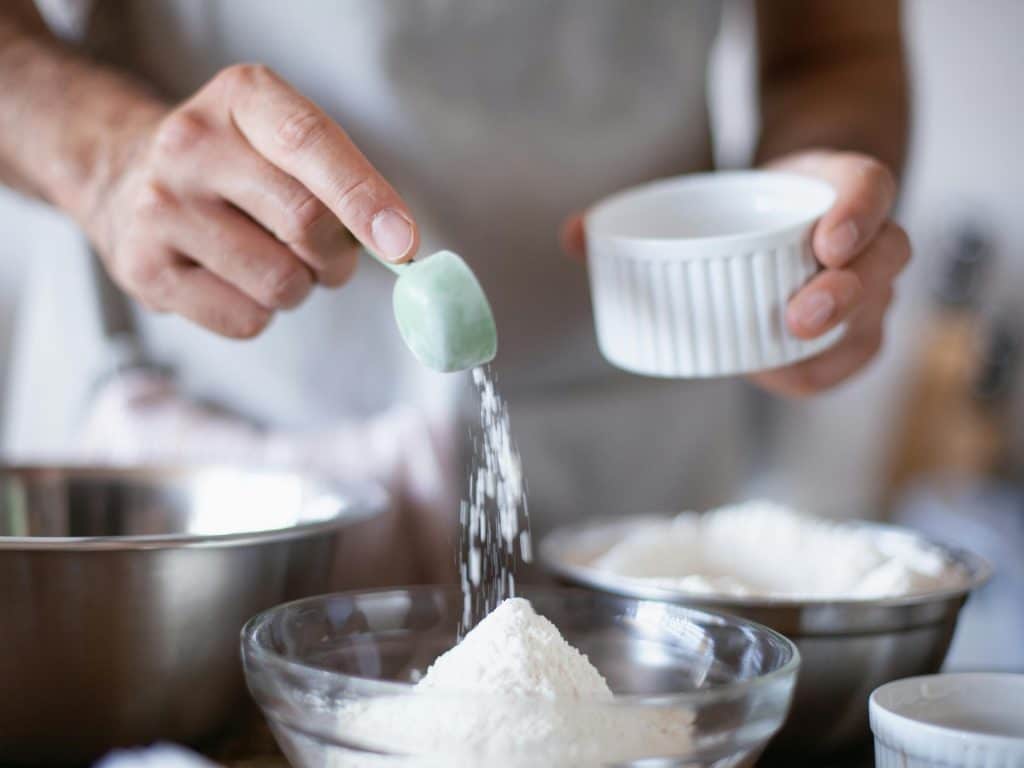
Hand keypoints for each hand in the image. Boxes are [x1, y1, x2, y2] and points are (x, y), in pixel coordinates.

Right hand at [88, 64, 418, 337]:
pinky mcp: (145, 269)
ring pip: (280, 282)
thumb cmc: (240, 169)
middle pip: (305, 221)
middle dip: (337, 255)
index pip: (308, 142)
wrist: (131, 180)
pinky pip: (246, 320)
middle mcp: (191, 143)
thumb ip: (344, 180)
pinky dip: (261, 313)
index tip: (403, 243)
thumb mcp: (285, 143)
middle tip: (328, 255)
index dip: (363, 196)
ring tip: (272, 261)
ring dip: (300, 287)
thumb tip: (399, 245)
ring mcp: (160, 207)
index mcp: (241, 97)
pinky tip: (234, 281)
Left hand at [560, 150, 909, 395]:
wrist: (794, 204)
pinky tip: (783, 378)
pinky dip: (823, 370)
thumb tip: (571, 235)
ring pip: (876, 312)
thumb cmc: (748, 203)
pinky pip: (856, 354)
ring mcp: (868, 282)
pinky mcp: (856, 324)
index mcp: (836, 186)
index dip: (858, 211)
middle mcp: (866, 234)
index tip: (825, 239)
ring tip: (788, 354)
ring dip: (838, 338)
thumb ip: (641, 211)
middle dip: (848, 292)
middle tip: (798, 314)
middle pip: (886, 257)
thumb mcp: (713, 189)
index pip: (869, 186)